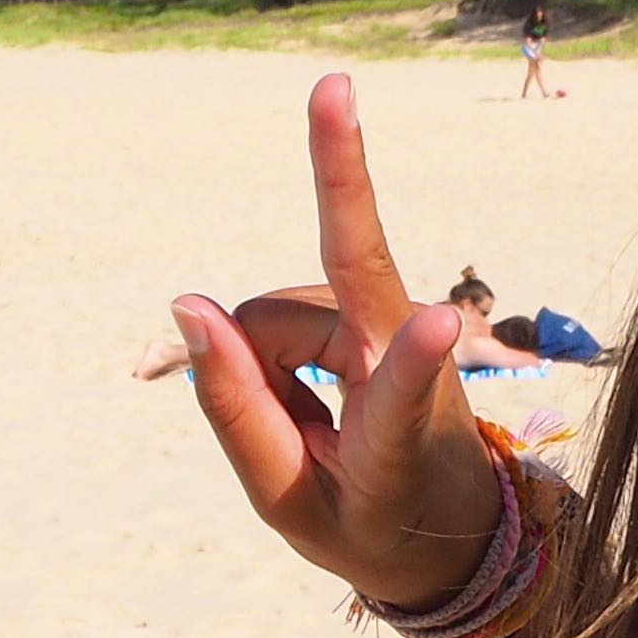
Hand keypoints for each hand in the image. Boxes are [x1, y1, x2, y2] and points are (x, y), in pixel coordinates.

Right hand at [169, 72, 512, 614]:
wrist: (450, 529)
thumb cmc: (369, 523)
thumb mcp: (290, 501)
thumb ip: (235, 410)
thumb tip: (187, 302)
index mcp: (402, 444)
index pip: (400, 399)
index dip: (410, 361)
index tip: (434, 318)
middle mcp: (415, 362)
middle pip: (291, 320)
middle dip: (285, 303)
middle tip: (331, 108)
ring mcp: (403, 316)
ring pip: (275, 314)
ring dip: (263, 366)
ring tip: (308, 430)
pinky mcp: (386, 295)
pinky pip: (288, 306)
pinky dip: (273, 349)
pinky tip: (307, 393)